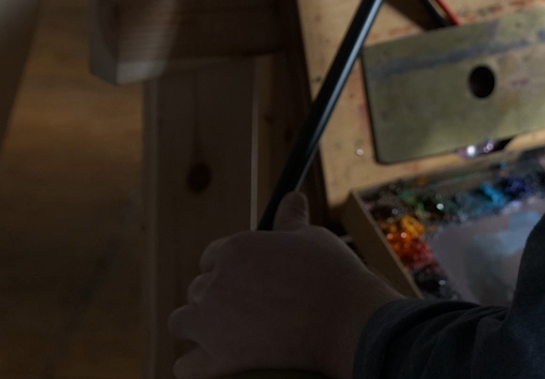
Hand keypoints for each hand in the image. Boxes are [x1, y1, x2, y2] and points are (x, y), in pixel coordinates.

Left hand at [169, 192, 402, 378]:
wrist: (348, 323)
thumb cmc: (332, 276)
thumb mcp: (310, 237)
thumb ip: (290, 220)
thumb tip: (291, 197)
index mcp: (236, 249)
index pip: (210, 258)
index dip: (225, 270)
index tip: (241, 282)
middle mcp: (217, 283)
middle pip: (198, 289)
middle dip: (216, 298)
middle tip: (243, 312)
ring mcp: (213, 323)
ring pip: (182, 321)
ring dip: (199, 327)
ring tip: (223, 335)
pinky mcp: (218, 362)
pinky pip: (185, 365)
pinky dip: (195, 365)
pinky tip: (211, 364)